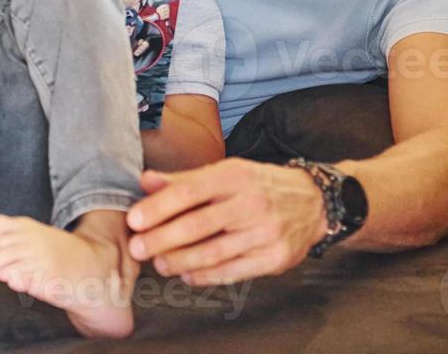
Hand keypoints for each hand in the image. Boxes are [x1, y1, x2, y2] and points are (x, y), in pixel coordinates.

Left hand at [125, 158, 327, 286]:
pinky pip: (233, 271)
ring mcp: (264, 232)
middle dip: (162, 238)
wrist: (313, 203)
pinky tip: (187, 276)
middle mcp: (251, 202)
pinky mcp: (273, 258)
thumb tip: (146, 180)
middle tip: (137, 248)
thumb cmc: (260, 186)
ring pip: (213, 252)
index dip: (160, 206)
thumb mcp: (228, 173)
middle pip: (199, 224)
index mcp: (236, 175)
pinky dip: (206, 276)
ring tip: (159, 264)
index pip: (191, 190)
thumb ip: (185, 179)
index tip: (134, 220)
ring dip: (180, 261)